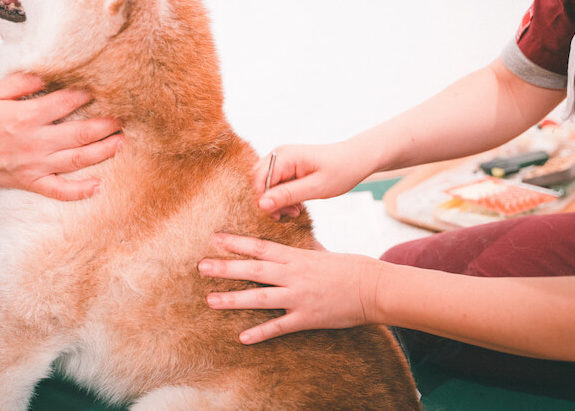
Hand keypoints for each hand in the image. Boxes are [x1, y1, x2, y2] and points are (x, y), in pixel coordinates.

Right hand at [0, 73, 122, 199]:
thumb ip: (21, 81)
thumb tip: (48, 74)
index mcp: (26, 117)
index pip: (65, 103)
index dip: (86, 95)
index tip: (102, 89)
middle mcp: (35, 142)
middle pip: (79, 133)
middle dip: (105, 125)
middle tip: (124, 118)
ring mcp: (35, 165)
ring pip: (77, 160)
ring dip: (103, 151)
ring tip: (121, 142)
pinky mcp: (32, 182)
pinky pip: (60, 191)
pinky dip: (80, 191)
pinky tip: (98, 186)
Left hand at [198, 233, 384, 343]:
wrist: (372, 288)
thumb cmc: (348, 267)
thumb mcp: (321, 251)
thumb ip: (301, 247)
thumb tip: (290, 237)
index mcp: (296, 256)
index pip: (260, 246)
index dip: (236, 242)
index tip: (215, 238)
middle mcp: (293, 275)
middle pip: (253, 269)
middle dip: (226, 268)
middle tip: (201, 266)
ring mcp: (299, 297)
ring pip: (260, 297)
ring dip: (234, 299)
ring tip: (210, 300)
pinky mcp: (307, 318)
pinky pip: (279, 326)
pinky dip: (261, 332)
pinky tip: (242, 337)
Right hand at [252, 142, 370, 218]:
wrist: (356, 159)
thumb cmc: (341, 170)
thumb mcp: (315, 188)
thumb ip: (287, 195)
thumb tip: (262, 204)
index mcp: (284, 156)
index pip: (259, 181)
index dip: (264, 201)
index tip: (278, 216)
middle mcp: (279, 154)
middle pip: (259, 182)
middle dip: (270, 202)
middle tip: (287, 215)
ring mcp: (282, 159)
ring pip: (266, 185)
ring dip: (277, 200)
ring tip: (295, 211)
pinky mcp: (287, 166)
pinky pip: (276, 183)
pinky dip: (283, 196)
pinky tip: (297, 205)